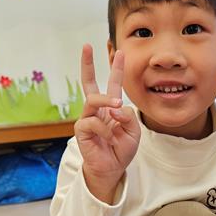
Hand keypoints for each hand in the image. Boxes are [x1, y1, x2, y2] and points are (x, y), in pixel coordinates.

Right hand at [74, 44, 140, 202]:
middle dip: (86, 64)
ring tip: (117, 107)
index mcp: (111, 108)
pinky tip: (110, 139)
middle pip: (88, 83)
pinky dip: (105, 130)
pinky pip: (92, 122)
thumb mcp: (134, 131)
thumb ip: (129, 116)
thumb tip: (115, 107)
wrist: (112, 168)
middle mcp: (97, 110)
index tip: (120, 52)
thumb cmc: (121, 149)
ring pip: (92, 100)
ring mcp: (88, 118)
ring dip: (106, 101)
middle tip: (86, 46)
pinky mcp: (81, 130)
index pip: (113, 84)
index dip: (116, 68)